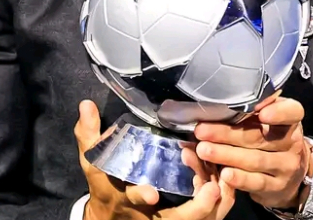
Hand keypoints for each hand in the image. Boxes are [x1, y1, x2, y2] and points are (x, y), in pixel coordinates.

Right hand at [75, 100, 234, 219]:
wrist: (112, 215)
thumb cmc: (105, 184)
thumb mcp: (92, 161)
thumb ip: (89, 134)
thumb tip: (86, 104)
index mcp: (126, 198)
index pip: (133, 198)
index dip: (142, 195)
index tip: (151, 192)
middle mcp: (150, 215)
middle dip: (197, 209)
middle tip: (213, 187)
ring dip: (216, 203)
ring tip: (226, 175)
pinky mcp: (185, 219)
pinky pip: (209, 217)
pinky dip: (220, 201)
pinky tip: (227, 176)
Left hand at [194, 97, 312, 209]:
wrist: (288, 170)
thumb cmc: (270, 133)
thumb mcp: (267, 116)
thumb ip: (253, 108)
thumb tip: (220, 99)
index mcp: (291, 119)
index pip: (291, 112)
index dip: (278, 113)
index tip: (261, 112)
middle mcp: (292, 142)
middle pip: (259, 136)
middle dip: (227, 133)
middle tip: (202, 130)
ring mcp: (286, 166)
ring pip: (255, 160)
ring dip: (226, 155)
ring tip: (204, 150)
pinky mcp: (277, 186)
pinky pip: (257, 182)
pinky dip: (240, 179)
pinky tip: (224, 174)